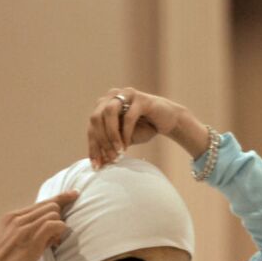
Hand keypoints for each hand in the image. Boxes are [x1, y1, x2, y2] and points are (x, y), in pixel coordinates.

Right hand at [0, 191, 78, 260]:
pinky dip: (60, 231)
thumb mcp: (11, 241)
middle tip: (54, 238)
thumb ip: (29, 232)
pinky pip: (55, 225)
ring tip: (51, 244)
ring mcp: (24, 228)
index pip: (42, 203)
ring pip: (54, 213)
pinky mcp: (32, 240)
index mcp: (11, 217)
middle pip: (51, 205)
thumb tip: (52, 232)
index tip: (74, 194)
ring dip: (59, 228)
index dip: (61, 199)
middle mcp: (17, 218)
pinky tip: (54, 243)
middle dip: (59, 218)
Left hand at [87, 87, 209, 168]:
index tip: (96, 166)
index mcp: (103, 105)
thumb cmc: (145, 129)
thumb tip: (99, 163)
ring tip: (118, 152)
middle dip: (101, 141)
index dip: (93, 146)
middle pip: (96, 118)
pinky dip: (125, 133)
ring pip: (109, 113)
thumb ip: (111, 146)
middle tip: (110, 159)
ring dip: (111, 135)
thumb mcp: (124, 140)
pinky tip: (126, 146)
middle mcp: (112, 96)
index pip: (92, 126)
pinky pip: (128, 116)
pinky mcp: (140, 98)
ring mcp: (125, 94)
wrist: (169, 120)